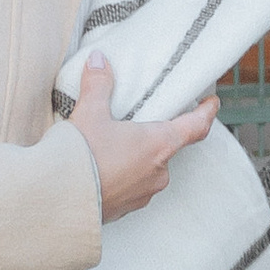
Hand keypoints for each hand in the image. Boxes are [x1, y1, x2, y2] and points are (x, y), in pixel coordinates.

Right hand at [69, 52, 216, 221]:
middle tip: (136, 124)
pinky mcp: (125, 210)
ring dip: (136, 158)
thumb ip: (98, 85)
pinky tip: (101, 170)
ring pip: (148, 170)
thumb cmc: (80, 157)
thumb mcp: (89, 114)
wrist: (57, 201)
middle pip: (166, 148)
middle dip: (153, 136)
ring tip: (111, 148)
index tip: (212, 103)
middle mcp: (158, 172)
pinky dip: (122, 177)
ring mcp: (143, 194)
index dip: (206, 113)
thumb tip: (100, 60)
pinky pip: (131, 188)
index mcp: (159, 145)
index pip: (196, 127)